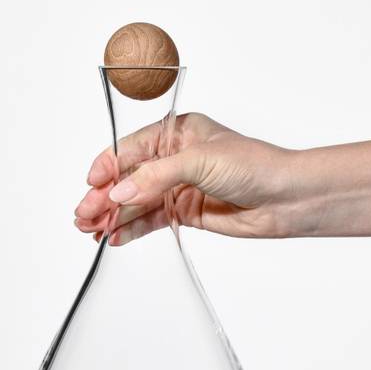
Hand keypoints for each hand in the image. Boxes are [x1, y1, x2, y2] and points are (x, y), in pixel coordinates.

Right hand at [74, 113, 295, 244]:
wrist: (286, 199)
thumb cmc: (254, 165)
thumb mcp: (199, 160)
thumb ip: (155, 177)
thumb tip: (119, 194)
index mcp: (176, 133)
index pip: (131, 149)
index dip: (108, 167)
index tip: (91, 185)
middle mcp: (174, 160)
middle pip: (129, 178)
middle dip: (105, 197)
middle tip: (84, 217)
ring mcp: (178, 187)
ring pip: (137, 202)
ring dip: (114, 215)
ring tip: (92, 230)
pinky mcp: (185, 212)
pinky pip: (152, 220)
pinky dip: (133, 228)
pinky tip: (116, 236)